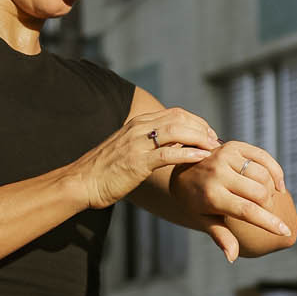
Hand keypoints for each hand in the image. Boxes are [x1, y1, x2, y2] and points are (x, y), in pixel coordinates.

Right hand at [76, 108, 218, 209]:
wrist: (82, 182)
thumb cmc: (104, 170)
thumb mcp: (127, 149)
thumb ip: (146, 143)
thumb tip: (169, 145)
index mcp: (137, 123)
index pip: (174, 113)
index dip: (196, 121)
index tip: (208, 133)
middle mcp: (138, 128)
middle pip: (179, 118)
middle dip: (201, 127)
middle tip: (215, 140)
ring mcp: (137, 144)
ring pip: (176, 130)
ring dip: (198, 138)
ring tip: (213, 147)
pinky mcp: (137, 162)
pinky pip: (167, 153)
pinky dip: (187, 153)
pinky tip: (200, 158)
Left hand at [173, 140, 291, 260]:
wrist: (180, 170)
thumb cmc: (194, 200)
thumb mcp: (203, 219)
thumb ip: (221, 236)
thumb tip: (232, 257)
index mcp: (211, 195)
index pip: (247, 210)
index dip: (268, 222)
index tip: (285, 231)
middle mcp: (218, 173)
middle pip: (259, 193)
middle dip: (270, 207)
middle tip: (269, 214)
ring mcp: (226, 156)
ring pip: (263, 175)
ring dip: (271, 190)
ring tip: (268, 200)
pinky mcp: (233, 146)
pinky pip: (263, 157)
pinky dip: (275, 171)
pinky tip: (278, 184)